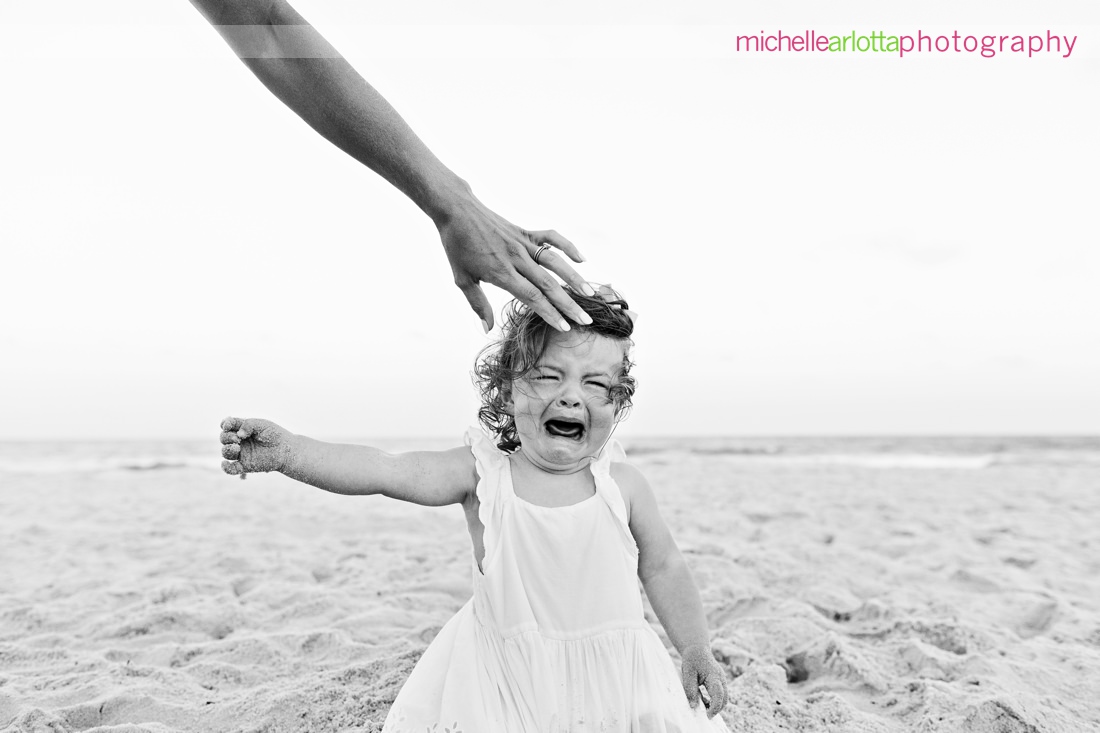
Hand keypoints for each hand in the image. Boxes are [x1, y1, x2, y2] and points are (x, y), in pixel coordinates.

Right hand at [219, 416, 293, 476]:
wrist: (287, 450)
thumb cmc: (275, 435)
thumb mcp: (263, 424)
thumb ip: (248, 424)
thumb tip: (238, 434)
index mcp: (243, 429)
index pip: (228, 425)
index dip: (225, 424)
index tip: (228, 425)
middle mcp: (240, 441)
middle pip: (224, 438)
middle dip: (226, 437)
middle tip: (237, 438)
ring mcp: (241, 454)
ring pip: (226, 452)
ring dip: (227, 449)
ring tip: (237, 448)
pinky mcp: (245, 466)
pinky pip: (231, 469)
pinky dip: (226, 468)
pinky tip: (225, 464)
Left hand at [437, 191, 596, 332]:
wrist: (457, 211)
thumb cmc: (457, 247)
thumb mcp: (462, 279)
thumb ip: (478, 304)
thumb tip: (487, 328)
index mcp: (501, 272)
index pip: (532, 297)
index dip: (550, 313)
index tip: (565, 327)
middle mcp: (516, 258)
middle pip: (548, 284)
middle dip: (568, 303)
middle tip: (586, 319)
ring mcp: (523, 243)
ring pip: (555, 262)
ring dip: (574, 278)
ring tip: (589, 293)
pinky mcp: (525, 231)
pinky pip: (551, 237)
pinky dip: (567, 245)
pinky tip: (582, 258)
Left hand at [680, 644, 727, 718]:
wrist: (697, 649)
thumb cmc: (692, 660)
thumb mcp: (687, 673)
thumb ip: (690, 689)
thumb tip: (693, 706)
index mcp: (714, 676)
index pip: (719, 695)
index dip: (714, 708)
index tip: (707, 715)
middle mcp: (721, 678)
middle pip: (724, 699)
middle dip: (717, 709)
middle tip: (705, 714)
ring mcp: (722, 680)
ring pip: (723, 697)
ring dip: (715, 705)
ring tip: (703, 707)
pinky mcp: (719, 681)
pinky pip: (720, 694)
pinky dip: (714, 700)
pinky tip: (703, 699)